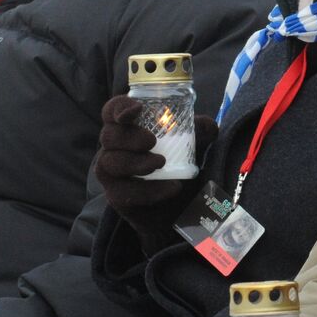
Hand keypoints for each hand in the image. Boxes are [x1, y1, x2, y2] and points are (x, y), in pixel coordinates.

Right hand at [96, 95, 217, 251]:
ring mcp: (112, 173)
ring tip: (161, 163)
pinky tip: (171, 188)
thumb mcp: (194, 146)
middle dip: (129, 137)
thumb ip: (201, 132)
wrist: (178, 208)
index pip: (112, 111)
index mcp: (128, 128)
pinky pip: (124, 191)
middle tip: (152, 141)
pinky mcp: (117, 196)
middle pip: (109, 136)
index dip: (118, 107)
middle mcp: (114, 148)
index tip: (137, 109)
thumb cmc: (180, 167)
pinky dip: (149, 189)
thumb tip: (207, 124)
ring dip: (136, 162)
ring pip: (109, 163)